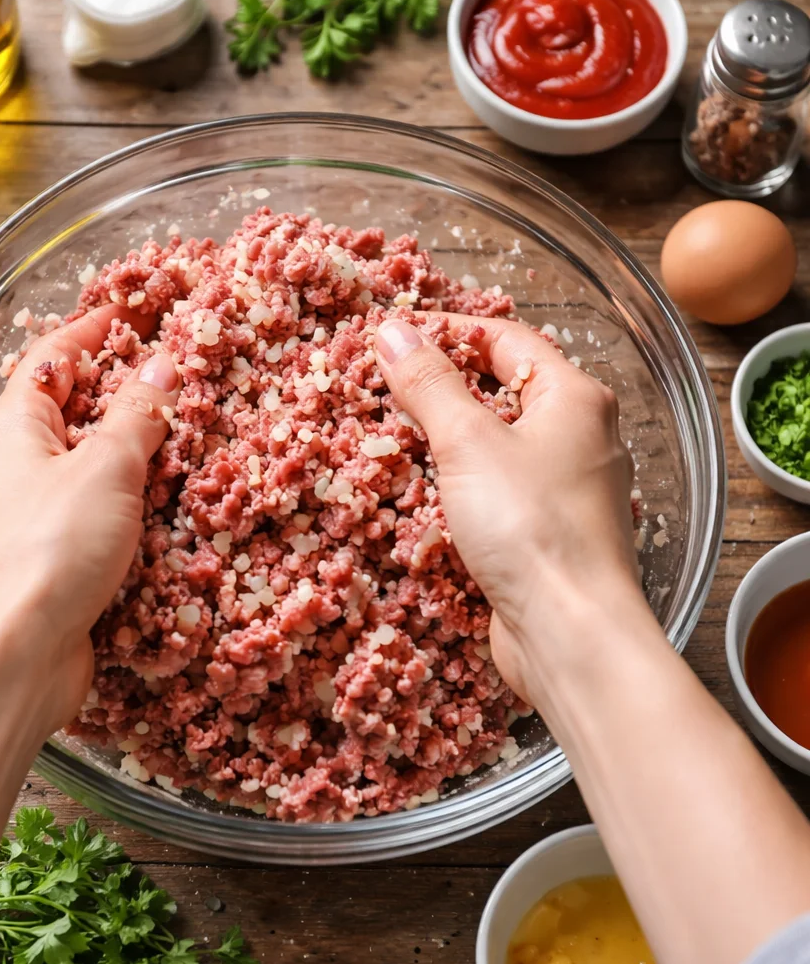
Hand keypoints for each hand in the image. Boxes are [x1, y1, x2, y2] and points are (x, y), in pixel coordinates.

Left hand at [0, 304, 179, 734]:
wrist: (14, 655)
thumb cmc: (50, 548)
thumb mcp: (105, 468)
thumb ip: (138, 415)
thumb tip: (162, 365)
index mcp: (14, 425)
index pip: (53, 355)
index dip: (94, 330)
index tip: (134, 314)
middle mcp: (15, 465)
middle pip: (71, 409)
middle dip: (121, 392)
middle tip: (176, 377)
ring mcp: (32, 515)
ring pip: (87, 466)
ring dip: (132, 452)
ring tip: (185, 438)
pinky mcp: (52, 558)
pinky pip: (96, 514)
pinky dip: (130, 503)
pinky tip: (167, 508)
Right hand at [375, 312, 638, 704]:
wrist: (572, 633)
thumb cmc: (531, 528)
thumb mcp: (469, 443)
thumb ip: (428, 384)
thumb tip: (392, 330)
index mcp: (575, 398)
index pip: (505, 339)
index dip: (447, 330)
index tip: (392, 334)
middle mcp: (580, 436)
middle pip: (501, 390)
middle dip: (441, 386)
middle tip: (384, 384)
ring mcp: (567, 488)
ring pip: (497, 444)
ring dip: (446, 438)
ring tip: (391, 435)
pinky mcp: (549, 532)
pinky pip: (499, 491)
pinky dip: (460, 485)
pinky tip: (424, 496)